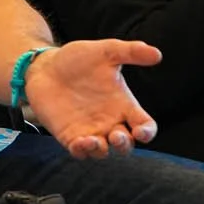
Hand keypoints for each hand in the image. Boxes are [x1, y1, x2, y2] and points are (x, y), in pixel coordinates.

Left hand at [22, 38, 161, 158]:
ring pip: (103, 152)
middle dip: (124, 145)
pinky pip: (80, 151)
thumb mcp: (106, 51)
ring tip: (93, 140)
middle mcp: (110, 121)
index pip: (144, 125)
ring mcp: (90, 130)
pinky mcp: (70, 136)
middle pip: (125, 145)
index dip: (147, 132)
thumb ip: (130, 52)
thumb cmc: (78, 59)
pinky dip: (82, 151)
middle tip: (116, 135)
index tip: (141, 132)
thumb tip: (157, 54)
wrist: (45, 66)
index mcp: (123, 104)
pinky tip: (79, 142)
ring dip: (101, 150)